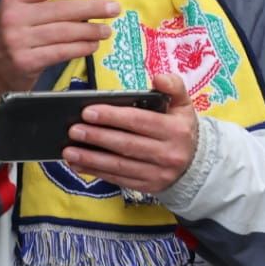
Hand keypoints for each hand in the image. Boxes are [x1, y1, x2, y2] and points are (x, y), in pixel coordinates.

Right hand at [0, 0, 116, 104]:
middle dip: (91, 8)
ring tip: (106, 30)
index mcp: (13, 0)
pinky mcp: (27, 61)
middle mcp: (14, 18)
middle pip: (60, 10)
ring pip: (64, 32)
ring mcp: (19, 41)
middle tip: (113, 8)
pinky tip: (92, 46)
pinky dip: (80, 48)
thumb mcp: (13, 10)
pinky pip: (61, 52)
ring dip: (90, 31)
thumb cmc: (9, 37)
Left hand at [62, 73, 198, 193]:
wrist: (196, 163)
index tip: (87, 112)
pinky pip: (118, 179)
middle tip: (73, 130)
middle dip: (96, 137)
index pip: (139, 121)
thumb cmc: (180, 128)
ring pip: (119, 166)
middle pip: (126, 145)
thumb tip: (158, 78)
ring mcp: (158, 173)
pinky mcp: (148, 187)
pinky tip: (79, 165)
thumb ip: (173, 86)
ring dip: (91, 159)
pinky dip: (96, 172)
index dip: (112, 117)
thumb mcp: (183, 104)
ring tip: (68, 151)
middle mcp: (169, 154)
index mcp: (176, 130)